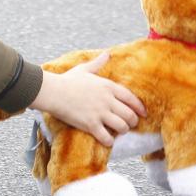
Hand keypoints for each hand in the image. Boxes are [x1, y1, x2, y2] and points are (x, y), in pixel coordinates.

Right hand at [29, 52, 145, 146]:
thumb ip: (98, 63)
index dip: (139, 108)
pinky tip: (107, 140)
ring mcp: (100, 113)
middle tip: (129, 124)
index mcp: (108, 86)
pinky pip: (107, 137)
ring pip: (122, 127)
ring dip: (122, 131)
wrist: (53, 92)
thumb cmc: (67, 80)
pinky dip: (109, 141)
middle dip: (132, 122)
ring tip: (118, 132)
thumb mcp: (84, 69)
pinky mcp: (91, 125)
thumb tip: (107, 54)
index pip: (131, 98)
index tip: (143, 113)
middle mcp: (107, 100)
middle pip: (129, 115)